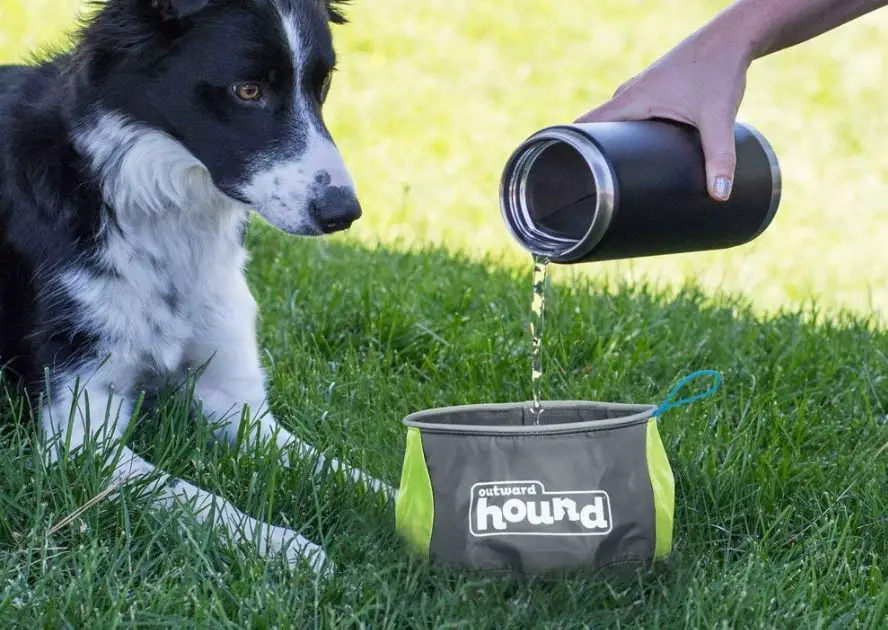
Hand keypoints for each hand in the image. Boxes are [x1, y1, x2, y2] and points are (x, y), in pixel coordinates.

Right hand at [576, 27, 752, 200]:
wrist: (733, 38)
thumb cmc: (720, 70)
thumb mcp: (719, 117)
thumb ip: (719, 157)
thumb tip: (719, 196)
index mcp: (631, 100)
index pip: (586, 124)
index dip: (569, 145)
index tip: (564, 170)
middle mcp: (629, 93)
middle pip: (597, 127)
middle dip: (591, 153)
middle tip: (594, 185)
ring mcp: (640, 90)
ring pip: (615, 121)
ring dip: (610, 143)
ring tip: (612, 174)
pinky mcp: (654, 89)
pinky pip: (629, 114)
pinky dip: (626, 131)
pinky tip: (637, 149)